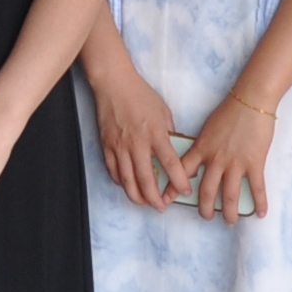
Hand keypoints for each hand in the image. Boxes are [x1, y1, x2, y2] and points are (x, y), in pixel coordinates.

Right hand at [86, 48, 183, 210]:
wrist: (114, 84)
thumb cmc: (140, 95)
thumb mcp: (163, 111)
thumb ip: (169, 133)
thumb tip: (175, 151)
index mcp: (155, 134)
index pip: (170, 164)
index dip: (179, 181)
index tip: (184, 191)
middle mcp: (137, 143)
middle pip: (146, 180)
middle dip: (155, 198)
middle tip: (162, 207)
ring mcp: (119, 146)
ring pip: (127, 180)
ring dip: (137, 196)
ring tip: (145, 203)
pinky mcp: (106, 146)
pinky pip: (113, 171)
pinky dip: (121, 182)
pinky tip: (128, 186)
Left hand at [182, 90, 274, 222]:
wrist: (251, 100)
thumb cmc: (229, 111)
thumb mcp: (208, 128)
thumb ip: (202, 145)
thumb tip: (197, 158)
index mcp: (202, 149)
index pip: (182, 172)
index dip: (172, 188)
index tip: (165, 200)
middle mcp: (216, 159)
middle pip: (206, 190)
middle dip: (204, 208)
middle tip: (205, 216)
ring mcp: (236, 163)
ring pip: (229, 195)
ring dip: (228, 212)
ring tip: (229, 221)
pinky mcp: (255, 163)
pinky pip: (256, 188)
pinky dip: (259, 202)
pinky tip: (260, 214)